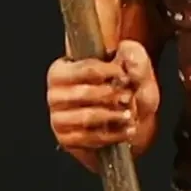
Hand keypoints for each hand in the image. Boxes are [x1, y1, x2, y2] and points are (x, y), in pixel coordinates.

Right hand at [47, 39, 159, 157]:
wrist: (126, 122)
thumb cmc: (125, 91)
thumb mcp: (135, 70)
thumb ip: (134, 56)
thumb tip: (127, 51)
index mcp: (62, 70)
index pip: (85, 69)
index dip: (109, 72)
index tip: (125, 77)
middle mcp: (55, 94)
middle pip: (85, 94)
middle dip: (111, 96)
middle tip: (127, 98)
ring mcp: (58, 118)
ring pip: (87, 117)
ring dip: (112, 116)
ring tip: (128, 115)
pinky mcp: (66, 139)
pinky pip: (89, 138)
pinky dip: (112, 135)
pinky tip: (126, 130)